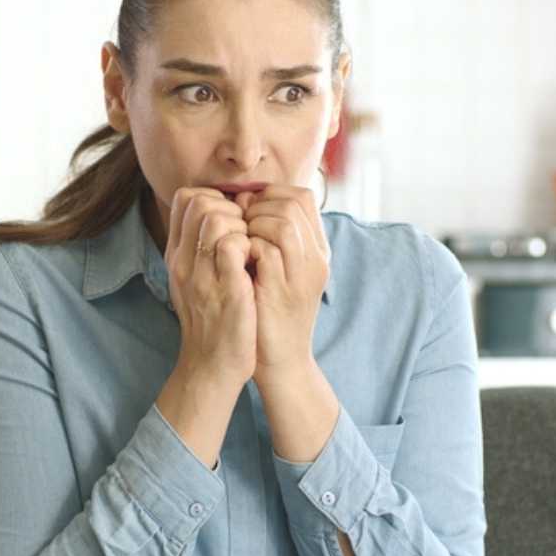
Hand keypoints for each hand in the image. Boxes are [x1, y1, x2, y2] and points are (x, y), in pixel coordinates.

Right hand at [165, 187, 256, 387]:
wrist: (212, 367)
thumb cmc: (213, 322)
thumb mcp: (197, 281)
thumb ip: (203, 249)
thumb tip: (223, 215)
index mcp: (177, 256)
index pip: (186, 199)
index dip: (216, 199)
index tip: (235, 220)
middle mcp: (183, 262)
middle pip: (200, 201)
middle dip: (231, 208)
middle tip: (246, 234)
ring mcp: (202, 275)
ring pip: (215, 218)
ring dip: (242, 226)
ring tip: (251, 249)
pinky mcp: (225, 290)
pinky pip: (234, 245)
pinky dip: (251, 246)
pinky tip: (258, 264)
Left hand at [234, 185, 329, 384]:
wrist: (282, 360)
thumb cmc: (272, 312)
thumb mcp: (280, 269)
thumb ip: (271, 236)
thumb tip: (244, 198)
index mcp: (318, 250)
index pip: (303, 197)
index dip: (271, 195)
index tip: (248, 210)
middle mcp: (316, 258)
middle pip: (293, 204)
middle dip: (258, 207)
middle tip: (240, 225)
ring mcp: (301, 274)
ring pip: (282, 222)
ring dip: (253, 224)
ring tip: (240, 240)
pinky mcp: (282, 290)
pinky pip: (265, 250)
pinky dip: (246, 247)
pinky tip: (237, 259)